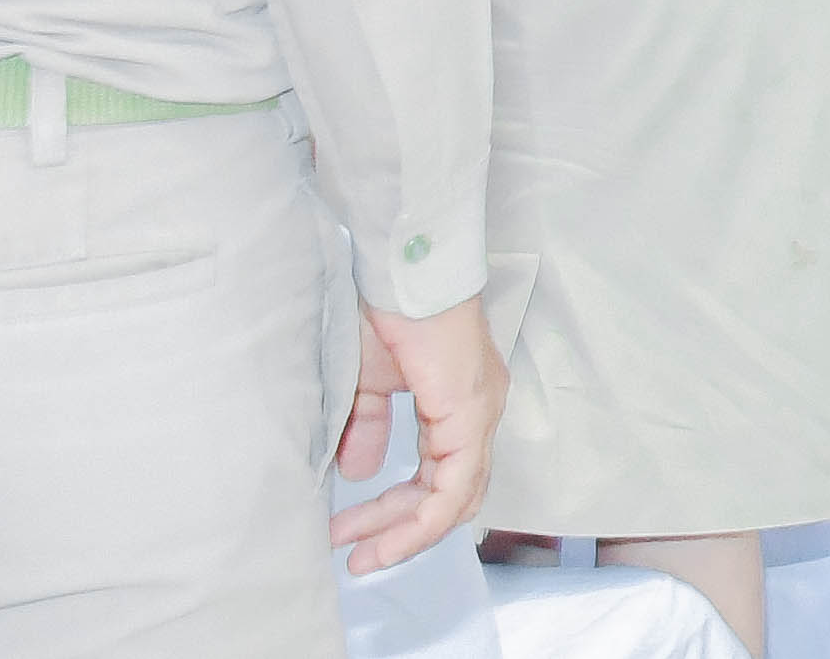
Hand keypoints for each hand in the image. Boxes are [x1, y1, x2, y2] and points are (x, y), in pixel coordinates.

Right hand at [327, 295, 504, 571]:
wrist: (396, 272)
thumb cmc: (383, 313)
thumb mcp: (366, 383)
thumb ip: (368, 427)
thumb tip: (360, 472)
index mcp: (458, 406)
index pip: (439, 477)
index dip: (396, 511)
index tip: (349, 535)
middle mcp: (479, 413)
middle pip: (449, 494)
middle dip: (397, 529)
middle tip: (353, 555)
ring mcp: (480, 414)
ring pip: (456, 498)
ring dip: (407, 532)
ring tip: (363, 556)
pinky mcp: (470, 413)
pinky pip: (455, 486)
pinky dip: (423, 519)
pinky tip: (388, 538)